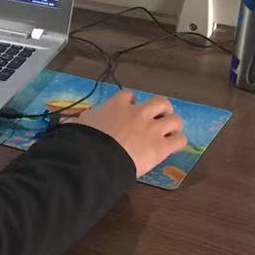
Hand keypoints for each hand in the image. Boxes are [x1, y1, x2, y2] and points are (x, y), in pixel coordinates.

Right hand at [71, 91, 187, 177]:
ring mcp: (152, 129)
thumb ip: (87, 119)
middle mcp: (138, 113)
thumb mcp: (80, 123)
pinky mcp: (161, 147)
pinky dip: (177, 143)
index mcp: (117, 105)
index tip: (128, 110)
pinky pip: (180, 140)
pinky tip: (172, 148)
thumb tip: (74, 121)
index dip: (130, 103)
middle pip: (160, 102)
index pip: (128, 95)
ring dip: (172, 126)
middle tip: (157, 119)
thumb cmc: (83, 141)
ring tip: (168, 134)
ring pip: (175, 119)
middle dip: (161, 110)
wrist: (95, 159)